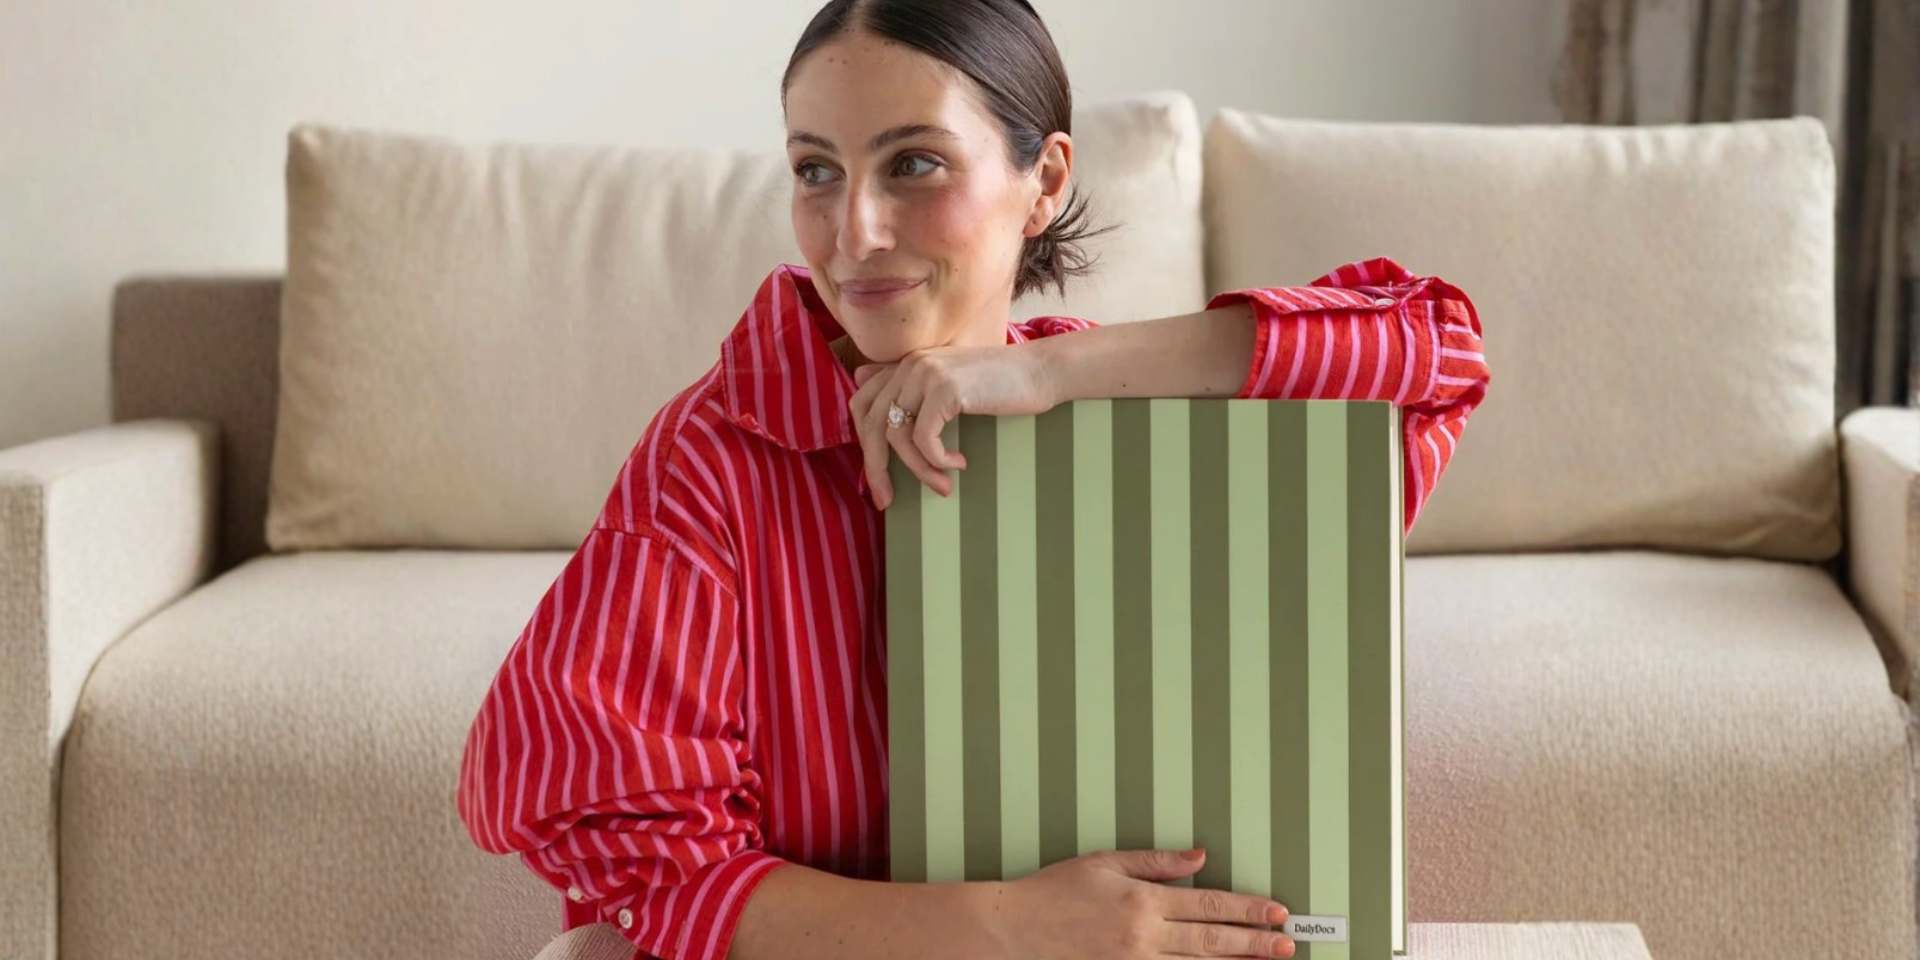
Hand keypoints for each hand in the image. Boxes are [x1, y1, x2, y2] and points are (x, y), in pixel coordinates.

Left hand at [848, 342, 1059, 508]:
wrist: (1041, 371)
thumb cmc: (1001, 387)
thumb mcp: (950, 389)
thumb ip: (915, 394)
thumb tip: (871, 400)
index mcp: (907, 364)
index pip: (861, 405)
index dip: (863, 445)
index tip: (878, 480)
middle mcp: (911, 364)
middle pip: (872, 424)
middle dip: (876, 468)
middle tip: (888, 501)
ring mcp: (926, 373)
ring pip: (898, 436)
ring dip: (918, 470)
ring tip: (942, 485)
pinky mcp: (946, 389)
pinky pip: (924, 438)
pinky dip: (937, 459)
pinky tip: (959, 463)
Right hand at [985, 847, 1294, 959]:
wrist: (1013, 929)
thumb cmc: (1053, 891)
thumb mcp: (1105, 862)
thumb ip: (1156, 861)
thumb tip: (1200, 856)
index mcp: (1142, 900)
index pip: (1209, 904)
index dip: (1247, 909)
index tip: (1276, 912)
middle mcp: (1143, 935)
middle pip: (1212, 940)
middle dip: (1254, 943)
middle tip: (1287, 944)